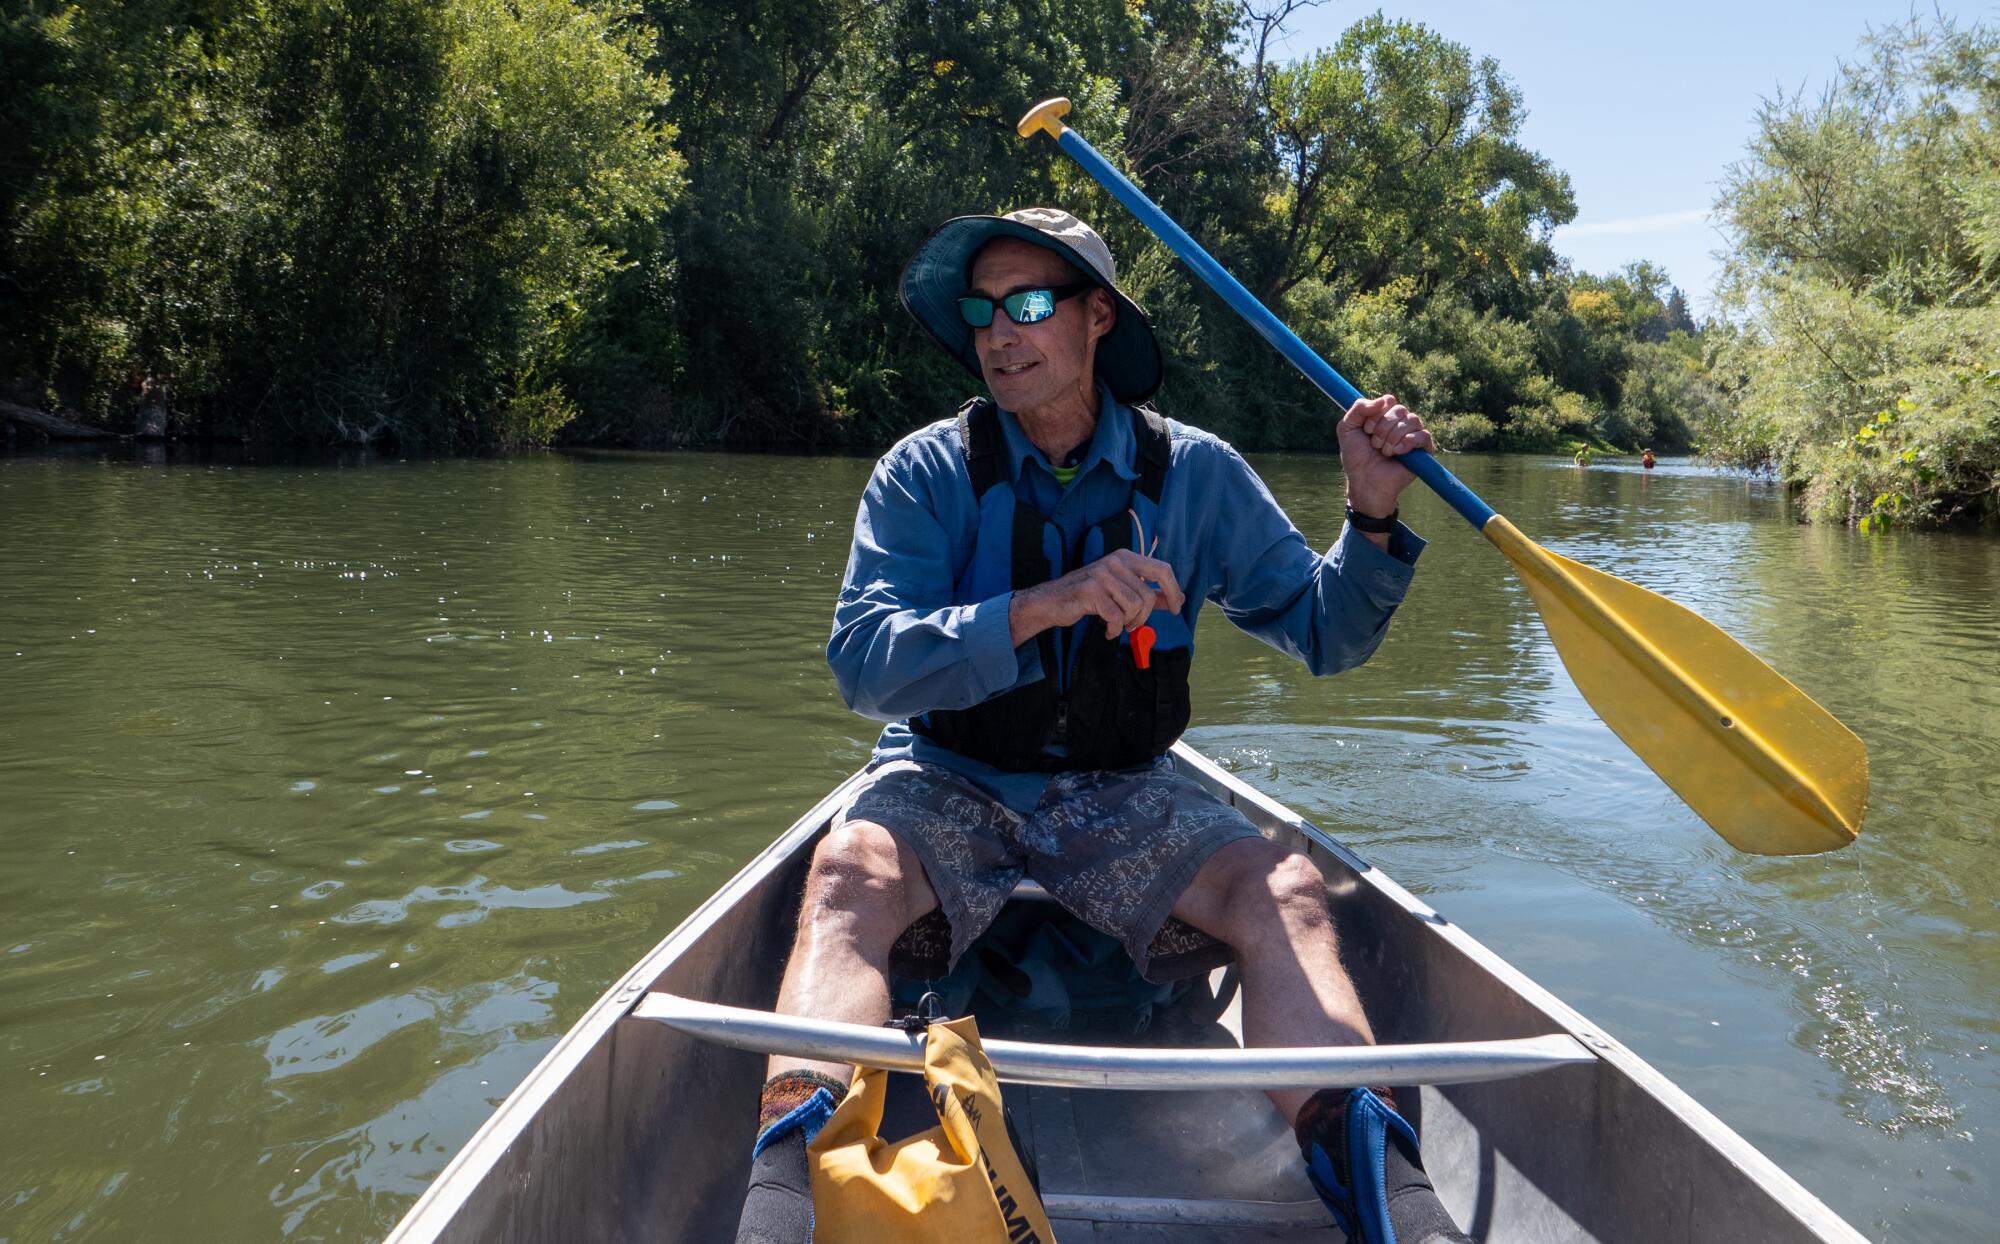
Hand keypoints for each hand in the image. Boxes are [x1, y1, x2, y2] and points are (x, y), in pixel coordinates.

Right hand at [1009, 548, 1185, 645]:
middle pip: (1148, 595)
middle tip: (1133, 625)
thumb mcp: (1122, 590)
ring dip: (1128, 623)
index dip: (1173, 590)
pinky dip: (1114, 628)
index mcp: (1126, 557)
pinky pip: (1116, 616)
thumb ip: (1149, 593)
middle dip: (1144, 617)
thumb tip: (1177, 599)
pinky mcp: (1091, 591)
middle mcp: (1115, 561)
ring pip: (1134, 607)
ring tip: (1117, 625)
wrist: (1053, 601)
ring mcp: (1102, 575)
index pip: (1162, 569)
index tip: (1177, 608)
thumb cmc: (1090, 597)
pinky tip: (1107, 629)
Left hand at [1338, 393, 1432, 516]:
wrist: (1365, 481)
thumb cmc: (1356, 457)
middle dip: (1383, 428)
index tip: (1366, 430)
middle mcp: (1400, 423)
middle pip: (1400, 409)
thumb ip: (1358, 408)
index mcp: (1384, 416)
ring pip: (1412, 420)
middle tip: (1374, 444)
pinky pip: (1423, 435)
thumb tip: (1383, 400)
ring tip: (1384, 452)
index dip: (1376, 413)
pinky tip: (1397, 453)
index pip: (1389, 400)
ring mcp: (1412, 435)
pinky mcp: (1423, 450)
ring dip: (1393, 437)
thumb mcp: (1346, 428)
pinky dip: (1407, 443)